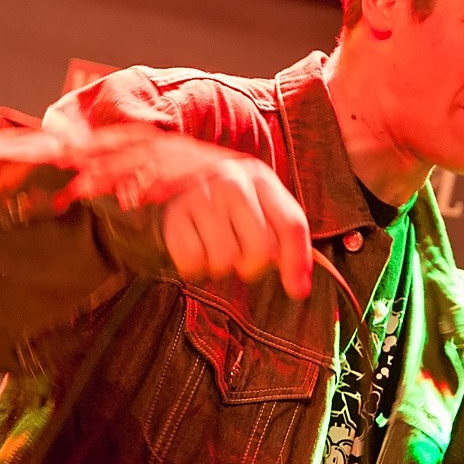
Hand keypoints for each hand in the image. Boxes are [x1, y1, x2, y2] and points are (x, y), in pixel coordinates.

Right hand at [56, 124, 314, 298]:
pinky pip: (192, 263)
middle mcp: (232, 182)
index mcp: (260, 178)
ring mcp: (199, 197)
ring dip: (219, 265)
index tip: (296, 292)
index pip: (291, 225)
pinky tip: (193, 248)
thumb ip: (284, 238)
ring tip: (212, 246)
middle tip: (240, 257)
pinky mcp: (171, 215)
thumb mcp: (257, 202)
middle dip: (252, 267)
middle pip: (259, 251)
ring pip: (225, 261)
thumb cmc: (222, 198)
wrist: (163, 171)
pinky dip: (193, 266)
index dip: (296, 264)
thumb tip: (300, 289)